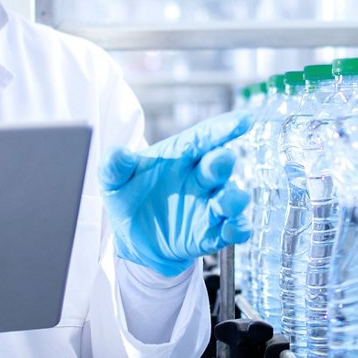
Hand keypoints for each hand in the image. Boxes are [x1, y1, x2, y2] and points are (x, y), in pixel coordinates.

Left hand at [99, 111, 252, 277]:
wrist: (132, 238)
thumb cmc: (128, 198)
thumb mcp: (113, 182)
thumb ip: (114, 167)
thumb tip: (118, 154)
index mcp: (180, 156)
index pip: (204, 137)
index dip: (224, 127)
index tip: (245, 119)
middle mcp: (200, 177)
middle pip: (219, 164)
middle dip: (223, 161)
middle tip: (222, 159)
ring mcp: (209, 205)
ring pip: (232, 198)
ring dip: (233, 198)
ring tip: (224, 202)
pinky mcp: (212, 231)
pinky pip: (234, 228)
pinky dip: (238, 228)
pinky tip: (232, 229)